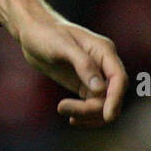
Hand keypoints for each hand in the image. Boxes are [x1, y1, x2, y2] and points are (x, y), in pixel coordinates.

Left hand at [0, 0, 126, 125]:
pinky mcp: (84, 85)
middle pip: (112, 95)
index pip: (119, 79)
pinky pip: (93, 104)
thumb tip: (100, 89)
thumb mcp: (62, 46)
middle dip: (94, 108)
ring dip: (87, 113)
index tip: (107, 116)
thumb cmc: (45, 34)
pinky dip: (84, 114)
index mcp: (104, 51)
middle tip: (63, 108)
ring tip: (62, 109)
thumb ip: (83, 65)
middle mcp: (104, 65)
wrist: (31, 32)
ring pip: (103, 104)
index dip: (116, 99)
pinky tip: (71, 118)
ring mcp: (96, 76)